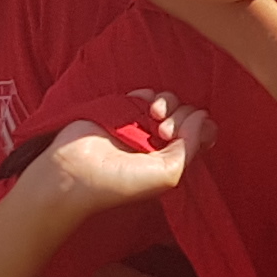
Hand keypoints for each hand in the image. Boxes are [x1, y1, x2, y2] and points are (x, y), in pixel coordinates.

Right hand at [33, 97, 214, 214]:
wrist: (74, 172)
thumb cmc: (118, 182)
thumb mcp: (167, 175)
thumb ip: (192, 147)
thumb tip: (203, 118)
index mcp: (172, 160)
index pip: (201, 135)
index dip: (198, 129)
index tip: (180, 137)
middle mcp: (160, 143)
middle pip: (188, 115)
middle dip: (182, 117)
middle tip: (163, 131)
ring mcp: (142, 125)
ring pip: (170, 101)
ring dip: (168, 103)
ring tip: (152, 116)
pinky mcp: (123, 110)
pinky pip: (146, 94)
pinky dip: (148, 95)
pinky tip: (141, 105)